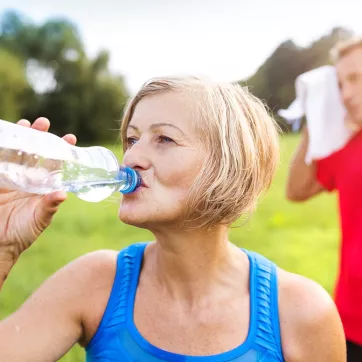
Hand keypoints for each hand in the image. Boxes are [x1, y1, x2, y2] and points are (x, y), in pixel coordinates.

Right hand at [0, 118, 76, 269]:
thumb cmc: (22, 233)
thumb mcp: (38, 219)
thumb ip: (48, 207)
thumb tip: (62, 194)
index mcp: (43, 187)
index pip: (55, 165)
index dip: (62, 152)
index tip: (70, 138)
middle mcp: (29, 179)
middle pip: (36, 154)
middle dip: (40, 138)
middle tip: (44, 123)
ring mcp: (12, 179)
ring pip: (17, 154)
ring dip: (21, 138)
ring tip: (25, 123)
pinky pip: (0, 162)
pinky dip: (1, 149)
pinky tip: (4, 135)